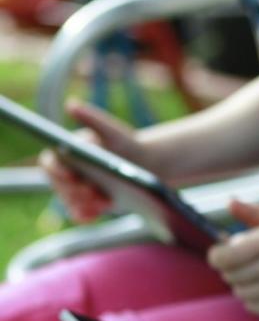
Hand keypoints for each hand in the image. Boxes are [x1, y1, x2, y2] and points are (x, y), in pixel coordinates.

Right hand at [39, 100, 149, 222]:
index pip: (49, 163)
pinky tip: (97, 214)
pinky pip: (80, 214)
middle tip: (93, 192)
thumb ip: (92, 119)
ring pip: (69, 202)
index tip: (71, 175)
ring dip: (82, 204)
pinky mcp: (88, 205)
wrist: (146, 166)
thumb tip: (72, 104)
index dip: (56, 171)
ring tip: (103, 201)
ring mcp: (76, 191)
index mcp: (66, 153)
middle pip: (59, 187)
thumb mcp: (113, 131)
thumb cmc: (126, 144)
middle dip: (74, 191)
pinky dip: (86, 215)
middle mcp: (67, 173)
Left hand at [207, 200, 258, 316]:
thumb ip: (250, 211)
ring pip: (241, 293)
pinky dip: (252, 301)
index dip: (216, 257)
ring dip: (241, 286)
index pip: (227, 257)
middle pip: (231, 276)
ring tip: (253, 276)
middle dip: (229, 270)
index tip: (219, 255)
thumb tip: (229, 202)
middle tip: (241, 264)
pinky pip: (254, 307)